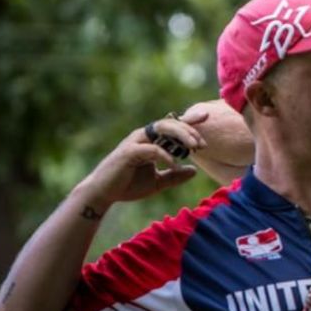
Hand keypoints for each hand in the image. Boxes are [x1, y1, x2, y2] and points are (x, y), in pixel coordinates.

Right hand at [75, 116, 205, 208]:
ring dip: (180, 135)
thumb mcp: (158, 182)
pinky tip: (174, 164)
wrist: (104, 194)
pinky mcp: (128, 152)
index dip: (189, 120)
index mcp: (151, 141)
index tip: (206, 116)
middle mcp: (143, 137)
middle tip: (202, 144)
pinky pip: (151, 148)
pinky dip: (164, 154)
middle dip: (189, 130)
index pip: (172, 126)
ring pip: (161, 128)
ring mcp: (135, 142)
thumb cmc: (128, 185)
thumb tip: (195, 171)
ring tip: (194, 147)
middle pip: (170, 123)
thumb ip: (175, 176)